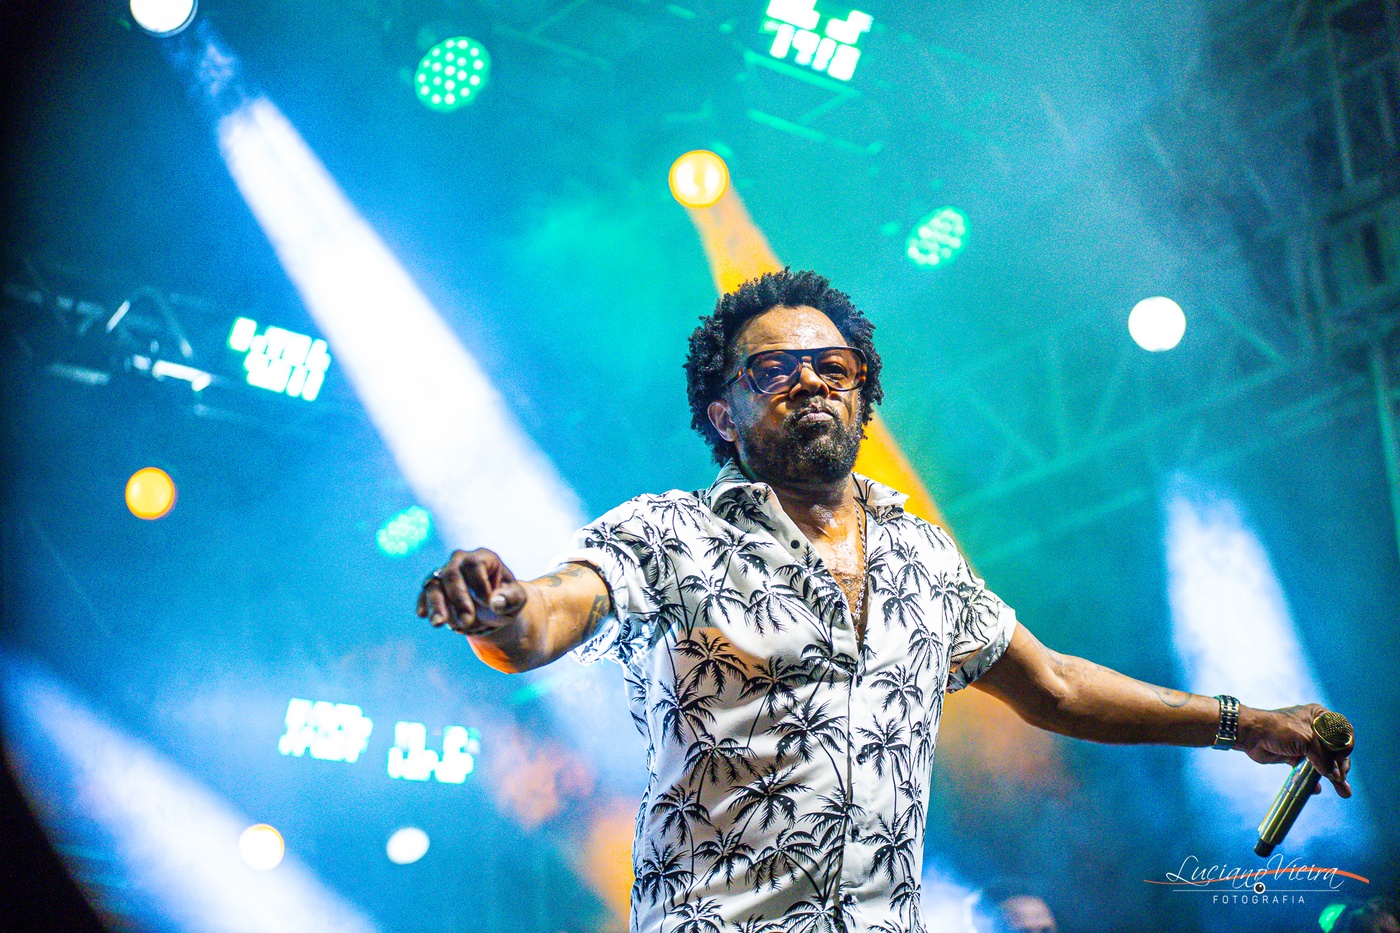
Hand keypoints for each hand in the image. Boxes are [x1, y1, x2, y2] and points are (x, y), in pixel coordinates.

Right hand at [416, 548, 528, 635]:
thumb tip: (495, 603)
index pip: (475, 565)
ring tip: (438, 624)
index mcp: (484, 557)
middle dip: (458, 598)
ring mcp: (445, 573)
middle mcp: (461, 561)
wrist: (491, 608)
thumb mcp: (516, 600)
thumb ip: (510, 599)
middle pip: (452, 573)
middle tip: (466, 621)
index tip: (487, 604)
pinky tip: (423, 614)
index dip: (479, 584)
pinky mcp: (434, 587)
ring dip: (436, 604)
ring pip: (434, 584)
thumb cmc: (505, 598)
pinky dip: (424, 603)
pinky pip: (425, 593)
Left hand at [1236, 703, 1352, 797]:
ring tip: (1344, 792)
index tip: (1340, 758)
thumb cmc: (1278, 729)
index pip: (1342, 732)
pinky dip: (1314, 781)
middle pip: (1336, 751)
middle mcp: (1315, 729)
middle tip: (1341, 780)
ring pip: (1325, 762)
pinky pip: (1310, 770)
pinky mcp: (1296, 756)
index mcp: (1320, 717)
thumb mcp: (1306, 740)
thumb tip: (1336, 777)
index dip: (1345, 747)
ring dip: (1334, 778)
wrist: (1250, 735)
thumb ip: (1323, 758)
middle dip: (1341, 767)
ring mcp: (1306, 744)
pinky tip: (1317, 790)